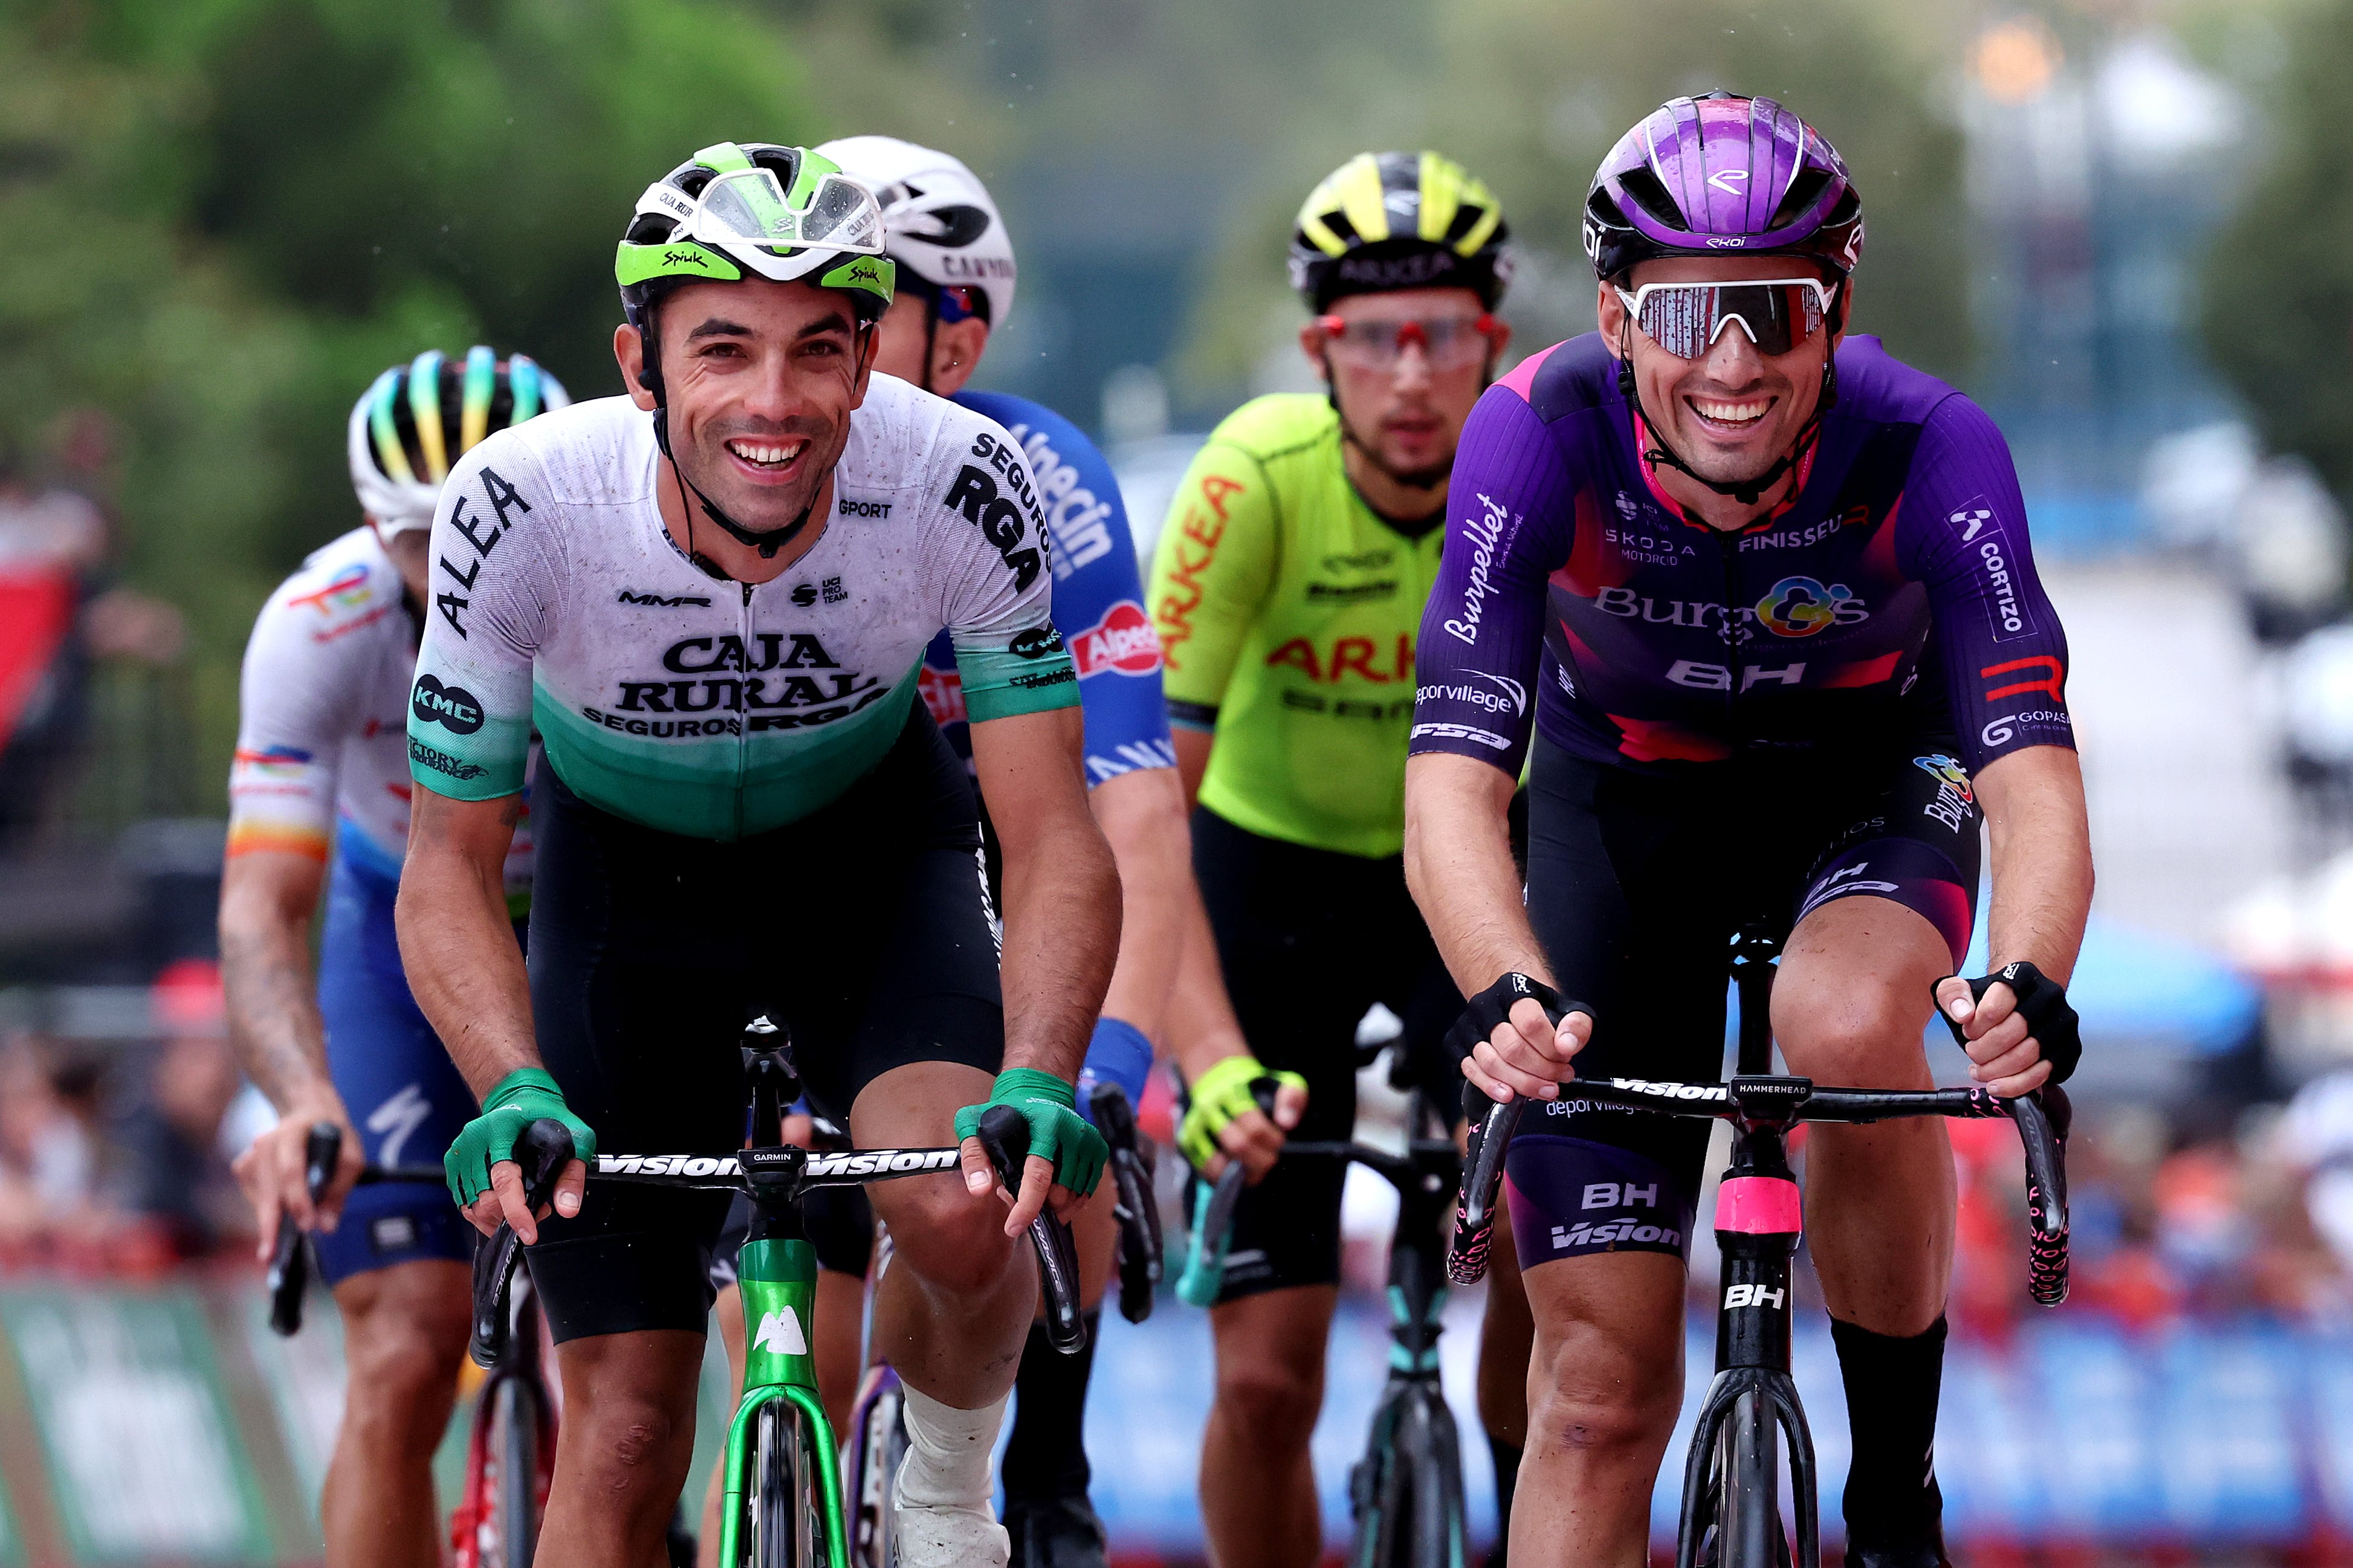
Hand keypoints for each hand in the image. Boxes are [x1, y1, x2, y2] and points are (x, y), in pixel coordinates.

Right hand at [233, 1100, 364, 1261]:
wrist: (310, 1112)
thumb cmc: (334, 1135)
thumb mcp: (351, 1156)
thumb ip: (340, 1189)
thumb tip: (326, 1226)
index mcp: (293, 1131)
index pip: (291, 1170)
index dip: (298, 1200)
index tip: (307, 1225)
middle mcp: (265, 1141)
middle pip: (268, 1189)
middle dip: (272, 1223)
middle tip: (272, 1254)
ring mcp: (251, 1154)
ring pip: (259, 1197)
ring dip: (272, 1219)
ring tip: (280, 1239)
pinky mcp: (243, 1167)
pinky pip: (254, 1197)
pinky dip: (267, 1210)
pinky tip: (281, 1208)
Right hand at [444, 1068, 594, 1242]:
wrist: (518, 1096)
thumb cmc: (546, 1115)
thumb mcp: (574, 1137)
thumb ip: (572, 1173)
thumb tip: (567, 1209)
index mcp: (501, 1129)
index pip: (505, 1179)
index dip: (516, 1211)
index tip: (528, 1233)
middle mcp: (475, 1141)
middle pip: (486, 1199)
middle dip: (513, 1216)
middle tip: (539, 1211)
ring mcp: (461, 1152)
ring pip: (473, 1206)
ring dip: (498, 1219)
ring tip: (523, 1208)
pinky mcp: (454, 1163)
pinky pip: (464, 1202)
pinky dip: (483, 1215)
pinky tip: (504, 1208)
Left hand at [955, 1069, 1107, 1235]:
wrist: (1041, 1090)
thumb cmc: (1007, 1110)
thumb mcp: (976, 1123)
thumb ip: (973, 1155)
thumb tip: (980, 1189)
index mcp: (1047, 1124)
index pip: (1040, 1176)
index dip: (1027, 1208)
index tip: (1013, 1228)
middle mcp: (1074, 1132)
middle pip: (1059, 1193)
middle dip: (1036, 1205)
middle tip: (1014, 1193)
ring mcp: (1090, 1142)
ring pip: (1074, 1197)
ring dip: (1051, 1205)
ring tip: (1030, 1189)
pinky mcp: (1098, 1150)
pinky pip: (1085, 1193)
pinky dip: (1067, 1202)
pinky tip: (1049, 1191)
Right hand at [1178, 1054, 1307, 1182]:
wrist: (1217, 1076)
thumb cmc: (1254, 1085)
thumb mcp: (1280, 1081)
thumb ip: (1292, 1097)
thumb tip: (1287, 1123)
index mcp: (1231, 1092)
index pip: (1254, 1126)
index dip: (1272, 1140)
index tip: (1279, 1140)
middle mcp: (1208, 1109)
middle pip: (1237, 1146)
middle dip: (1261, 1159)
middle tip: (1270, 1158)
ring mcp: (1194, 1127)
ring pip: (1215, 1163)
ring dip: (1240, 1174)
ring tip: (1254, 1170)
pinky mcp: (1187, 1142)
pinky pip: (1203, 1169)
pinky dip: (1221, 1178)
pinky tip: (1238, 1174)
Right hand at [1452, 972, 1591, 1102]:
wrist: (1506, 998)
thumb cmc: (1535, 1005)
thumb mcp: (1565, 1006)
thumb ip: (1576, 1024)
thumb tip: (1567, 1046)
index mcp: (1512, 990)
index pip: (1530, 1023)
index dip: (1551, 1048)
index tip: (1565, 1058)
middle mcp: (1485, 1007)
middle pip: (1511, 1048)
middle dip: (1541, 1071)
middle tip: (1559, 1078)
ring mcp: (1469, 1026)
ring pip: (1491, 1062)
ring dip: (1521, 1083)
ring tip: (1544, 1089)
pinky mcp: (1458, 1043)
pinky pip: (1470, 1069)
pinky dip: (1490, 1086)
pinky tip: (1509, 1094)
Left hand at [1936, 961, 2079, 1097]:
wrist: (2022, 1001)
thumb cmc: (1991, 998)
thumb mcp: (1962, 988)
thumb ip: (1952, 994)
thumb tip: (1963, 1014)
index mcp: (2023, 976)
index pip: (1995, 1007)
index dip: (1975, 1027)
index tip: (1967, 1031)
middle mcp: (2050, 997)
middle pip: (2013, 1033)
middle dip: (1983, 1050)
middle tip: (1972, 1053)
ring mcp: (2063, 1024)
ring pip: (2028, 1055)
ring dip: (1997, 1070)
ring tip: (1979, 1071)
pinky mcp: (2069, 1049)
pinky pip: (2043, 1074)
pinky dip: (2016, 1084)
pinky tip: (1997, 1085)